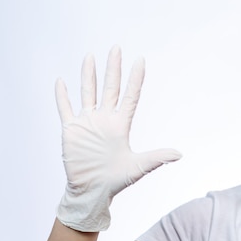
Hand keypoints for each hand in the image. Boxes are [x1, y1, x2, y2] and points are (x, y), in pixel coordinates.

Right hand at [55, 46, 181, 231]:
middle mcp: (104, 120)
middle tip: (116, 48)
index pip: (129, 96)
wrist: (92, 192)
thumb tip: (180, 154)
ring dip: (88, 75)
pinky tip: (61, 81)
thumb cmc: (116, 181)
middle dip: (113, 68)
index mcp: (121, 125)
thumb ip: (157, 158)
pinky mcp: (71, 130)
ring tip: (90, 56)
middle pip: (110, 88)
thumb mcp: (138, 168)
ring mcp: (87, 123)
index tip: (140, 61)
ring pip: (88, 92)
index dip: (135, 79)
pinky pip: (65, 109)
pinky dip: (62, 96)